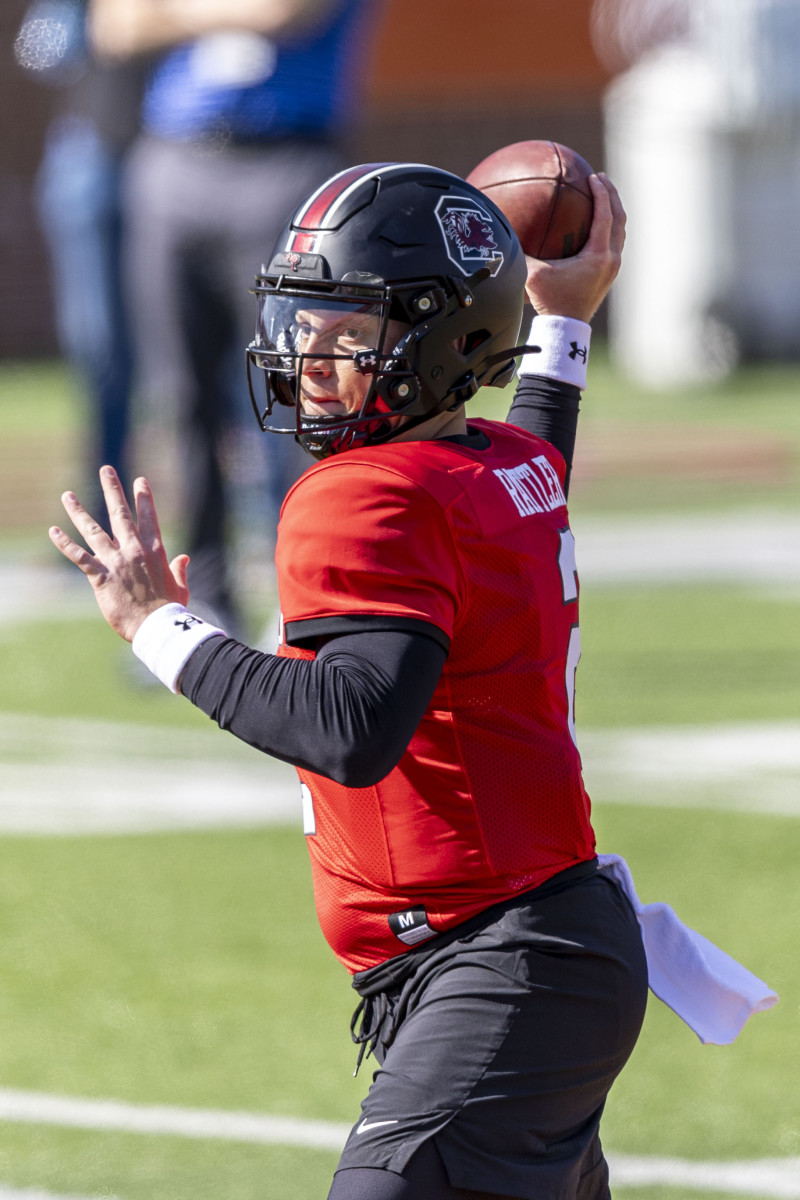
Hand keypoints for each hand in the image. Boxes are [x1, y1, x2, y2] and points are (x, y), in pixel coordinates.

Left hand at [49, 466, 189, 642]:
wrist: (157, 626)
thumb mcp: (180, 587)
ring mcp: (117, 562)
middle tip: (106, 470)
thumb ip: (179, 570)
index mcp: (155, 551)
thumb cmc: (170, 610)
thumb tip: (184, 558)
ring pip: (93, 530)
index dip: (144, 497)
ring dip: (78, 512)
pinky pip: (80, 557)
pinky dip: (65, 544)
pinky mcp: (101, 577)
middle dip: (112, 489)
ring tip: (68, 495)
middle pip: (120, 514)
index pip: (148, 517)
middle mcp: (134, 550)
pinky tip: (54, 531)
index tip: (139, 480)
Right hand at [523, 173, 625, 322]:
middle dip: (612, 196)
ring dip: (613, 213)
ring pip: (620, 232)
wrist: (566, 329)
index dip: (601, 193)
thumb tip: (503, 229)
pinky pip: (613, 245)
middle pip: (620, 219)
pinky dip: (607, 230)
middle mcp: (611, 260)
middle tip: (601, 179)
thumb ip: (521, 251)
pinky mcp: (608, 277)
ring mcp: (612, 269)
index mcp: (599, 255)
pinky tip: (593, 228)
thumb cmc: (551, 302)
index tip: (593, 176)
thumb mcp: (533, 275)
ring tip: (603, 198)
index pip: (606, 215)